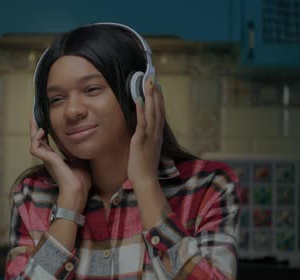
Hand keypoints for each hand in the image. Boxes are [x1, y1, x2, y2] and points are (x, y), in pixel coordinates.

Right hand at [28, 114, 90, 210]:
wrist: (78, 190)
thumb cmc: (80, 179)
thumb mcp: (80, 159)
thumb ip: (77, 150)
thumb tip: (83, 140)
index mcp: (54, 158)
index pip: (45, 142)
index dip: (43, 131)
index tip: (43, 120)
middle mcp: (48, 158)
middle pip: (37, 139)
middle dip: (34, 127)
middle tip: (33, 114)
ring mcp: (46, 159)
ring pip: (33, 142)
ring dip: (33, 130)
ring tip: (34, 118)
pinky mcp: (46, 160)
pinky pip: (34, 147)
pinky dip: (36, 138)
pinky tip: (42, 131)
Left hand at [128, 74, 163, 188]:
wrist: (146, 182)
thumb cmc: (144, 169)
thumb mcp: (147, 151)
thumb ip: (146, 141)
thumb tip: (143, 134)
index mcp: (157, 136)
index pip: (160, 114)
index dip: (159, 99)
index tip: (158, 86)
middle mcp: (156, 134)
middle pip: (158, 109)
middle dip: (156, 93)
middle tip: (153, 77)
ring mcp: (150, 136)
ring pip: (152, 112)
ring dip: (151, 96)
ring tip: (148, 82)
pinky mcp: (141, 140)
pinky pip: (142, 122)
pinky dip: (141, 110)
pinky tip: (140, 99)